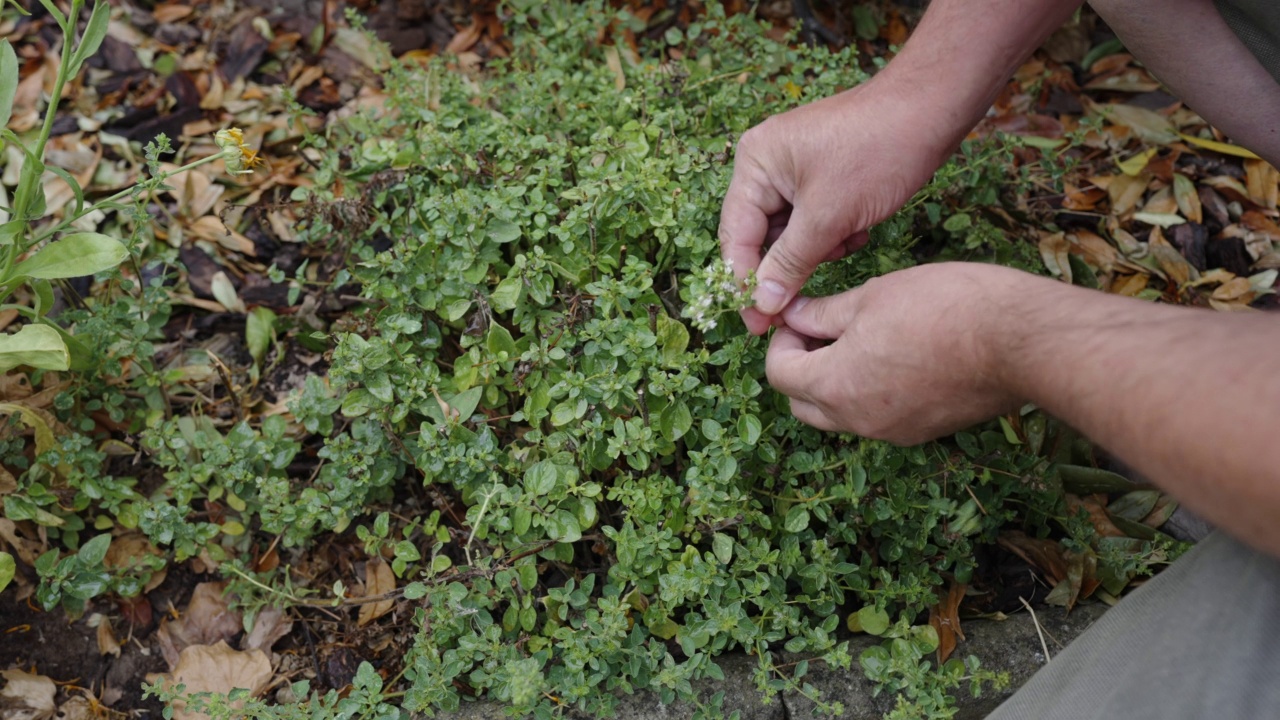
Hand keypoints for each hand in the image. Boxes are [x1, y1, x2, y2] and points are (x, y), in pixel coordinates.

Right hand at [718, 81, 950, 334]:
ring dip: (816, 250)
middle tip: (794, 308)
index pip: (736, 234)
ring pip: (790, 233)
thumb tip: (762, 305)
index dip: (744, 284)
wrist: (931, 111)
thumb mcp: (828, 217)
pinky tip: (857, 230)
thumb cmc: (877, 152)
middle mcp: (767, 164)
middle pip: (760, 235)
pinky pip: (813, 221)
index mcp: (755, 163)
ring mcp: (795, 169)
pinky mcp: (823, 176)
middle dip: (788, 264)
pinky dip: (832, 234)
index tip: (756, 325)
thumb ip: (789, 263)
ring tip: (846, 240)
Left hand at [765, 263, 1040, 444]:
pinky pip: (878, 419)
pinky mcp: (924, 432)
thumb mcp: (872, 297)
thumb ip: (823, 313)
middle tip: (822, 330)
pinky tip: (896, 357)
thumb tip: (793, 315)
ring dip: (836, 383)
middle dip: (802, 368)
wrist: (1021, 342)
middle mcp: (858, 420)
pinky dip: (871, 394)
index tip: (799, 316)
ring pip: (841, 415)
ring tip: (861, 340)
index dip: (781, 341)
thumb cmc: (945, 308)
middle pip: (803, 404)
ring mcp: (893, 432)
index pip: (779, 375)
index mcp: (835, 386)